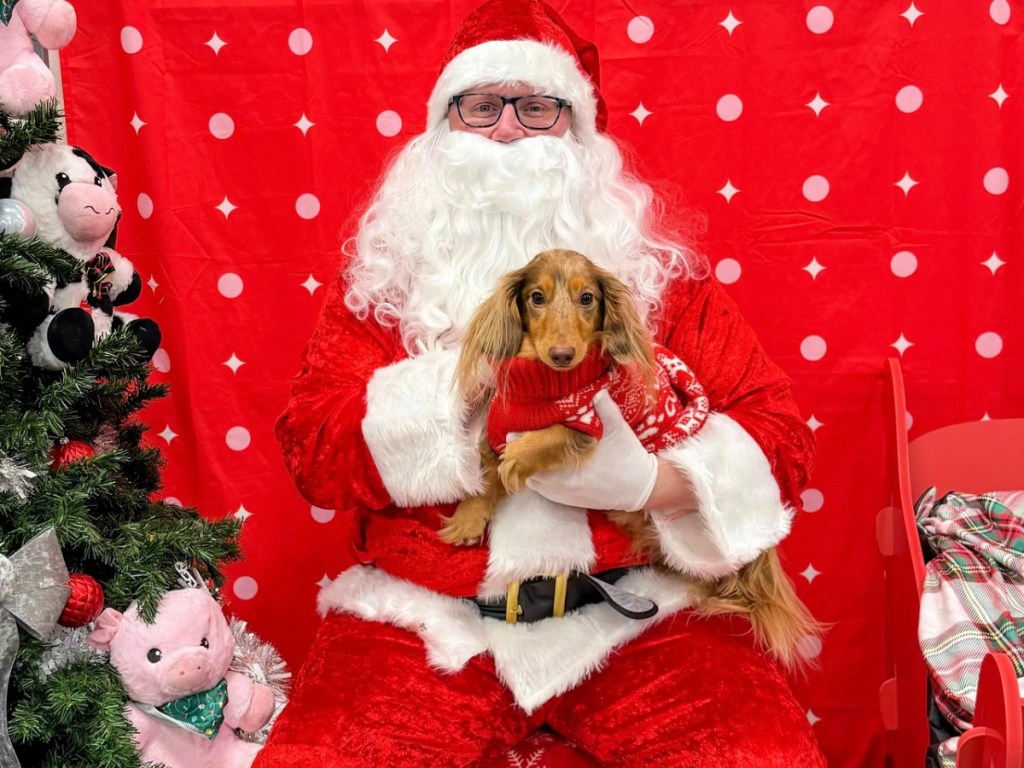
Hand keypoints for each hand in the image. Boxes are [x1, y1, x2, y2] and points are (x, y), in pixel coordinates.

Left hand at [523, 390, 657, 510]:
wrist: (639, 488)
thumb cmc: (628, 456)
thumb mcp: (618, 428)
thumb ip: (605, 408)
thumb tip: (597, 390)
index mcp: (571, 461)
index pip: (536, 452)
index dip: (523, 441)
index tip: (515, 431)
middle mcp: (563, 481)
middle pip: (529, 467)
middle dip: (522, 453)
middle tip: (514, 439)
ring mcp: (564, 493)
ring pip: (533, 481)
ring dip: (528, 467)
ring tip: (524, 451)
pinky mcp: (568, 500)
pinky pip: (543, 491)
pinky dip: (537, 478)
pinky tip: (538, 466)